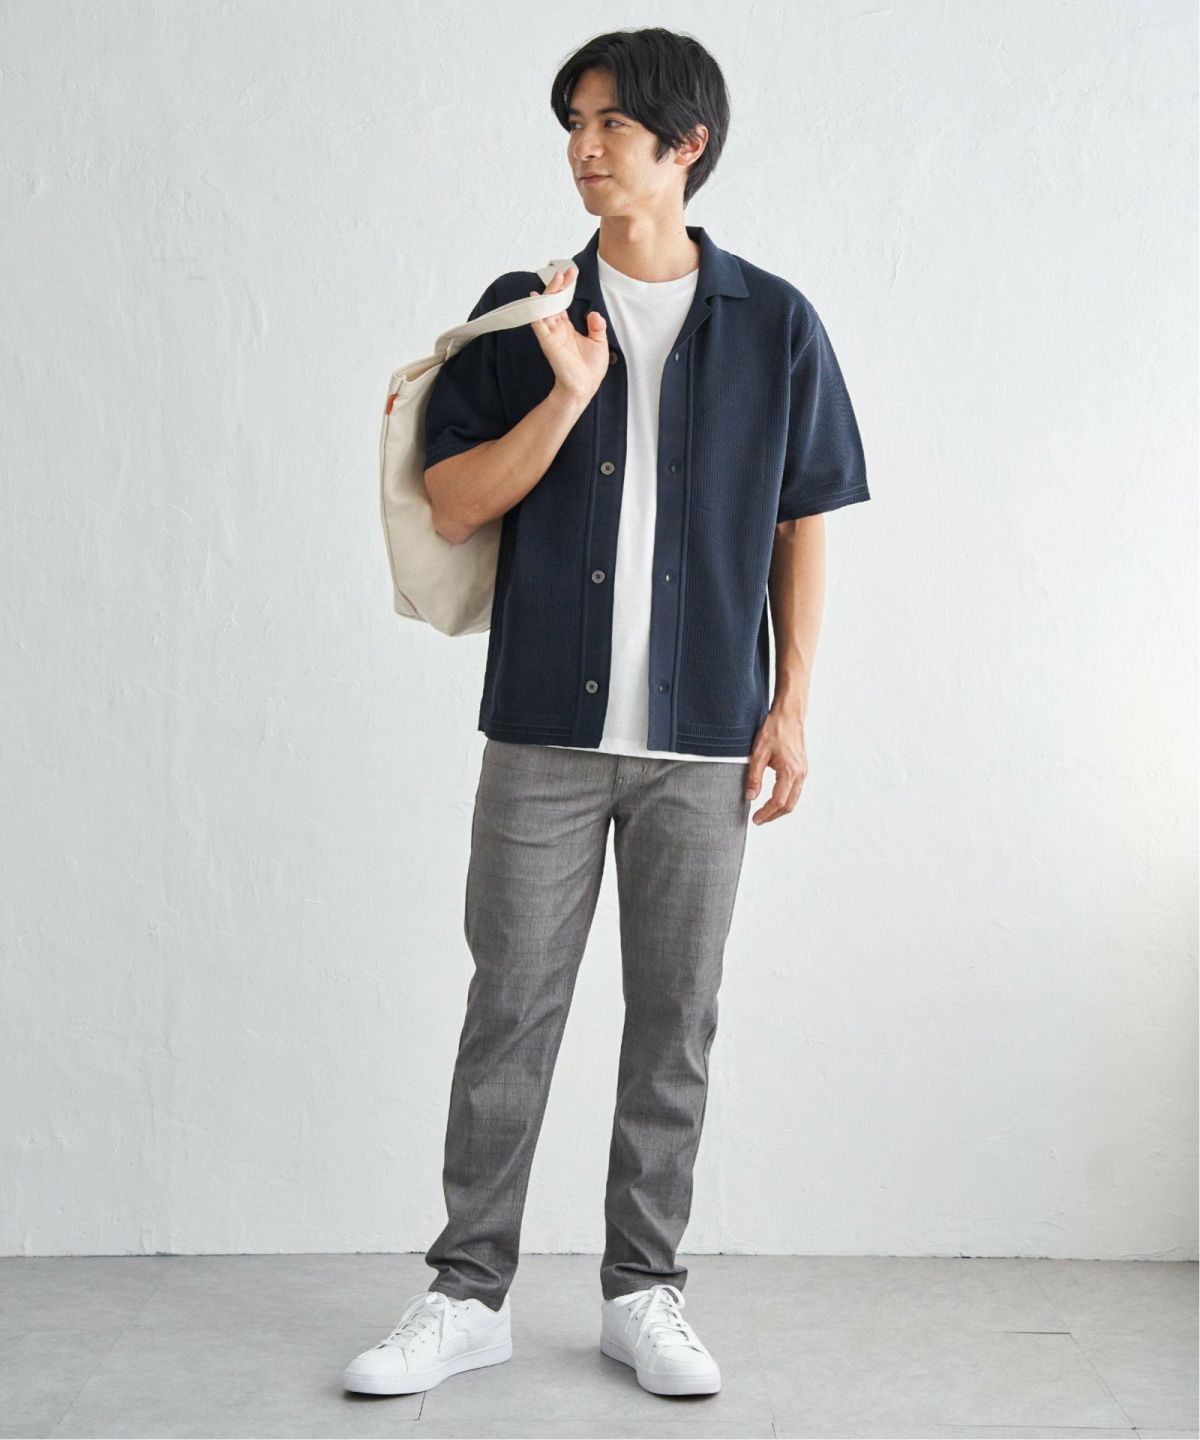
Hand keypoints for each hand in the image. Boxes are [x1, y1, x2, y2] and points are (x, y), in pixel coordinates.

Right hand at [527, 264, 608, 403]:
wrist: (584, 387)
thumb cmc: (589, 369)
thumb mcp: (599, 342)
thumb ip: (597, 326)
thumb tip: (594, 312)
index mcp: (567, 327)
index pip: (563, 301)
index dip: (566, 287)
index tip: (572, 272)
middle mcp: (557, 328)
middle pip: (552, 301)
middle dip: (557, 285)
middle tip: (565, 271)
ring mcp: (551, 334)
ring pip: (544, 308)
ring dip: (548, 293)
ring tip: (555, 279)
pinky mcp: (548, 343)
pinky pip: (538, 325)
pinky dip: (535, 312)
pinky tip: (534, 300)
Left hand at [745, 707, 807, 823]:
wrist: (789, 714)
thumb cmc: (775, 729)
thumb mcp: (758, 753)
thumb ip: (754, 776)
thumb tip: (750, 796)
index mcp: (789, 772)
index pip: (778, 802)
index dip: (766, 813)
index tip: (755, 819)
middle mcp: (800, 774)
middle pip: (789, 805)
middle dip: (774, 816)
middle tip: (759, 820)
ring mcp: (803, 771)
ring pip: (794, 799)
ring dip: (780, 809)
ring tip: (765, 812)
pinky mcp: (802, 767)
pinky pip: (796, 790)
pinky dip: (786, 799)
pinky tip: (775, 798)